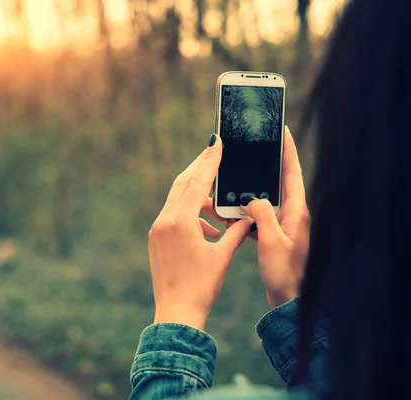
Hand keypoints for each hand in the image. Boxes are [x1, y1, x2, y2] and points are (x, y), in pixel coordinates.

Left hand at [148, 135, 253, 330]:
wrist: (176, 311)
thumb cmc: (202, 286)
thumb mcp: (223, 256)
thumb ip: (236, 232)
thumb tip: (248, 217)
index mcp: (180, 221)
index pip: (197, 183)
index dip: (209, 161)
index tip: (216, 142)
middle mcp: (164, 221)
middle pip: (182, 184)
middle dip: (199, 169)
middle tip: (214, 154)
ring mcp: (157, 229)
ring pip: (177, 200)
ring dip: (197, 198)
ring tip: (218, 209)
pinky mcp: (155, 238)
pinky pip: (173, 216)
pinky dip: (190, 215)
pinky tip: (207, 230)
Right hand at [239, 127, 310, 308]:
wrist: (288, 299)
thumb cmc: (285, 273)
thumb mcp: (271, 240)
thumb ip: (261, 214)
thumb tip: (249, 198)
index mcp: (296, 211)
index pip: (292, 173)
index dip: (288, 150)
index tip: (282, 130)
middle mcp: (292, 214)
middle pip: (278, 182)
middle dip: (266, 165)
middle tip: (253, 149)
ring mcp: (283, 225)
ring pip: (265, 200)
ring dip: (251, 192)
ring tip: (235, 183)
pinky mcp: (274, 236)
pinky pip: (258, 216)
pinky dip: (246, 213)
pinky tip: (232, 215)